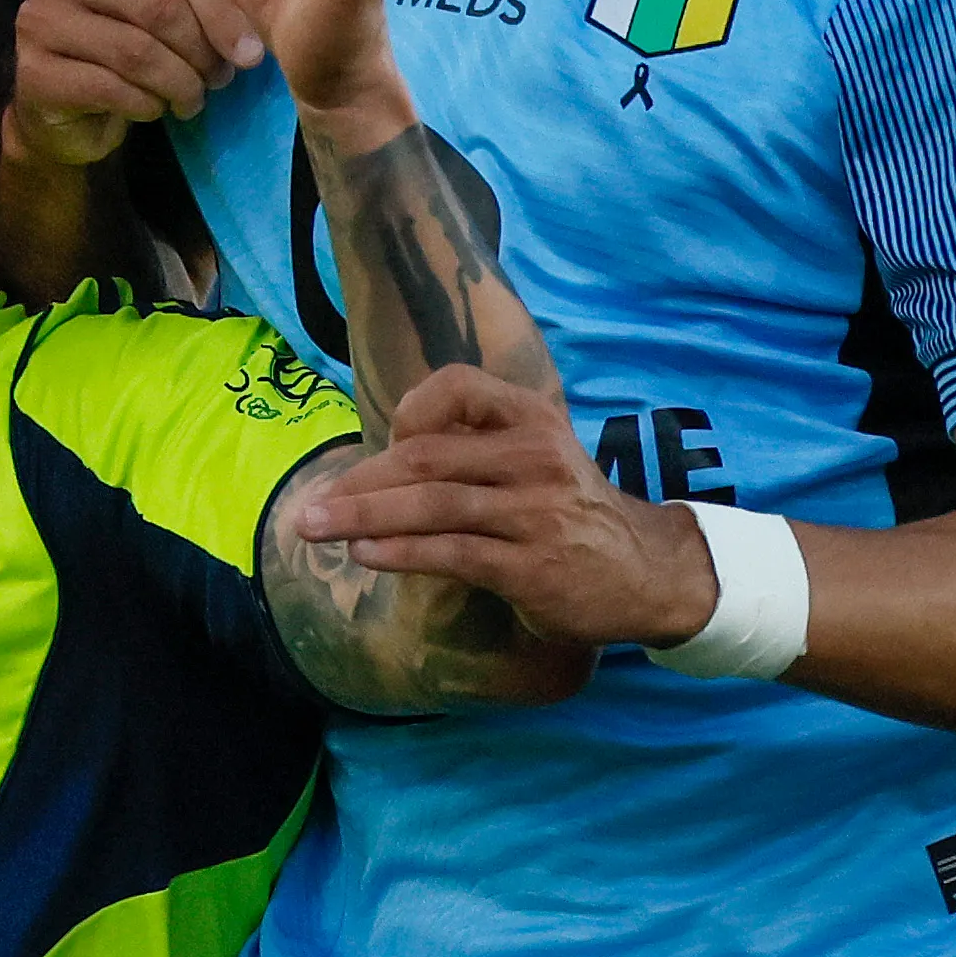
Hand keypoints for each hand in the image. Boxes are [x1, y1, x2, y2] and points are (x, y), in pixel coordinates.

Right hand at [9, 0, 263, 169]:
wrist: (62, 108)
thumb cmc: (122, 46)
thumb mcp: (165, 11)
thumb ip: (205, 4)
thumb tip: (251, 39)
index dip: (222, 14)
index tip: (250, 54)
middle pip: (158, 7)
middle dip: (202, 51)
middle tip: (219, 80)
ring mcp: (38, 17)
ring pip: (137, 52)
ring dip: (179, 84)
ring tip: (191, 99)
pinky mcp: (32, 71)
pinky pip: (112, 89)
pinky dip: (147, 105)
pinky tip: (153, 108)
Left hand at [296, 365, 717, 650]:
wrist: (645, 570)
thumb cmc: (570, 512)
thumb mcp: (536, 457)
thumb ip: (475, 448)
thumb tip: (384, 459)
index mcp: (531, 418)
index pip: (458, 385)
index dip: (410, 412)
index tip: (386, 445)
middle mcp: (533, 456)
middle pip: (425, 457)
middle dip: (359, 482)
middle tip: (310, 507)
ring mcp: (533, 511)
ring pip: (430, 506)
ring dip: (362, 518)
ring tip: (314, 529)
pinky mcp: (530, 565)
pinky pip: (451, 553)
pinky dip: (400, 552)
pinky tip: (365, 555)